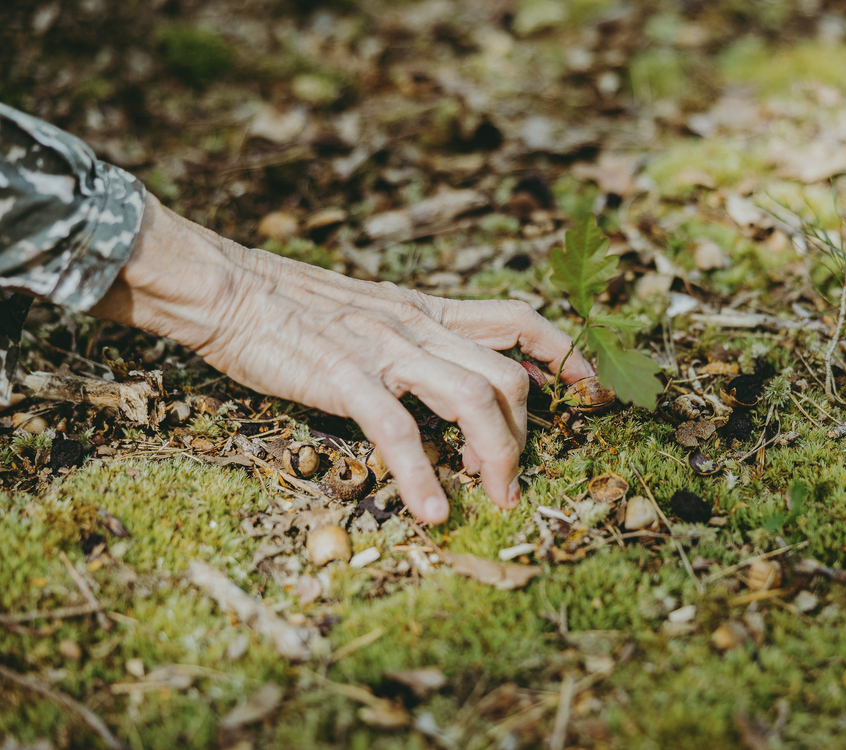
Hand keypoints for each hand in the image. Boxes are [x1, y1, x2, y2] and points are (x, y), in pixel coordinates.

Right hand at [90, 194, 592, 522]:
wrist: (223, 286)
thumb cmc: (293, 308)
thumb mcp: (374, 312)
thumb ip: (422, 339)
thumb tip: (466, 369)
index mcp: (427, 310)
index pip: (520, 321)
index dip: (568, 354)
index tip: (594, 392)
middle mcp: (418, 326)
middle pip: (508, 376)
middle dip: (527, 435)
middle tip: (513, 482)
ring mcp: (384, 349)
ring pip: (473, 398)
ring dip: (495, 457)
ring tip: (493, 500)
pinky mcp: (343, 375)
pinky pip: (399, 430)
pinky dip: (422, 476)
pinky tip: (432, 511)